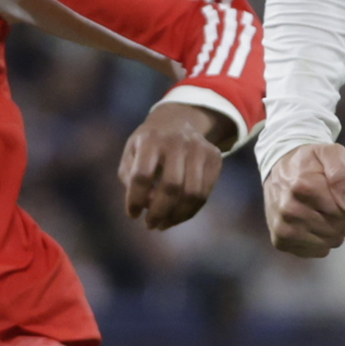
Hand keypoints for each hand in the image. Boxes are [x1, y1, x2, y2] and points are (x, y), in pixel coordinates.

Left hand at [118, 102, 231, 231]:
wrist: (179, 120)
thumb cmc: (148, 144)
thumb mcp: (131, 152)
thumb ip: (130, 177)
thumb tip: (145, 204)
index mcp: (150, 139)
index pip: (142, 175)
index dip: (135, 199)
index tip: (133, 215)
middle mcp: (177, 141)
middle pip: (170, 187)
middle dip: (159, 212)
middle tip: (150, 225)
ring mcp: (199, 149)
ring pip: (191, 193)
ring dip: (176, 216)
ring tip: (163, 224)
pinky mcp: (214, 158)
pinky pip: (204, 194)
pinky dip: (190, 211)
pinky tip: (178, 216)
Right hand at [261, 143, 344, 258]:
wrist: (280, 167)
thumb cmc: (311, 161)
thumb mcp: (331, 154)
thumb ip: (343, 176)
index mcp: (302, 187)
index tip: (340, 192)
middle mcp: (288, 210)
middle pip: (338, 229)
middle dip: (342, 218)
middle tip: (331, 202)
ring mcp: (282, 228)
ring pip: (329, 243)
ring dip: (333, 231)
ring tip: (322, 213)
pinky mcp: (280, 241)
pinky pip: (318, 251)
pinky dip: (321, 241)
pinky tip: (313, 224)